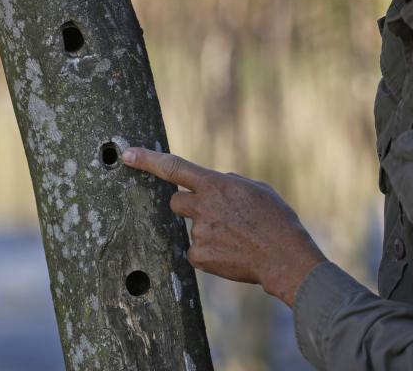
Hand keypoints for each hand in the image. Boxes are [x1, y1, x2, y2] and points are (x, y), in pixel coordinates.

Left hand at [122, 147, 327, 306]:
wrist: (286, 258)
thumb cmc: (277, 221)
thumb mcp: (256, 189)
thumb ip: (229, 183)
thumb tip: (216, 182)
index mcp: (216, 185)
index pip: (173, 167)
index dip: (147, 160)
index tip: (126, 155)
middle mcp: (203, 207)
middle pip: (175, 201)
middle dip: (188, 205)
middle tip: (214, 215)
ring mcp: (199, 233)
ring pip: (191, 228)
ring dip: (207, 231)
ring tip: (235, 238)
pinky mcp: (199, 256)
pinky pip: (195, 251)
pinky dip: (210, 253)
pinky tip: (231, 254)